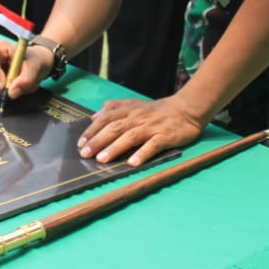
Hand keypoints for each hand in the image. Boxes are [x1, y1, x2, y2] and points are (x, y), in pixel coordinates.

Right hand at [0, 38, 49, 100]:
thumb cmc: (36, 59)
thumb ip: (25, 79)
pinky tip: (13, 89)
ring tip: (16, 89)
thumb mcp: (35, 67)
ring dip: (1, 92)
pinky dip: (2, 93)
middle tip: (12, 93)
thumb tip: (12, 93)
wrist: (39, 63)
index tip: (5, 85)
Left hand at [78, 96, 206, 166]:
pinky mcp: (165, 136)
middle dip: (99, 141)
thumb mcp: (135, 104)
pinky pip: (152, 145)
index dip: (93, 130)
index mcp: (129, 110)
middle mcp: (138, 117)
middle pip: (115, 128)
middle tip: (86, 154)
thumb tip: (94, 117)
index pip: (107, 118)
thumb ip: (114, 108)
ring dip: (115, 148)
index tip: (81, 143)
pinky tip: (132, 163)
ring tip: (102, 159)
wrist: (187, 109)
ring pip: (131, 136)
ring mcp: (152, 127)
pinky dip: (142, 153)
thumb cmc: (158, 110)